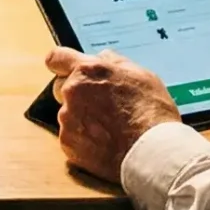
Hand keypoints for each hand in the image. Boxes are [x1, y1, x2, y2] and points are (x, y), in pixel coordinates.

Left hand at [46, 47, 179, 181]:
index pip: (56, 58)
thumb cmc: (151, 113)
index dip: (60, 64)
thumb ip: (114, 62)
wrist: (152, 151)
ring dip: (81, 119)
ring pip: (67, 114)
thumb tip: (103, 58)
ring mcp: (67, 118)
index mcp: (87, 71)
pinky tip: (104, 143)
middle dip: (76, 94)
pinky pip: (70, 137)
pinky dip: (83, 140)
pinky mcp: (67, 142)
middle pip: (60, 88)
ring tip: (108, 128)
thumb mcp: (141, 74)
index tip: (63, 70)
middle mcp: (72, 91)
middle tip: (100, 106)